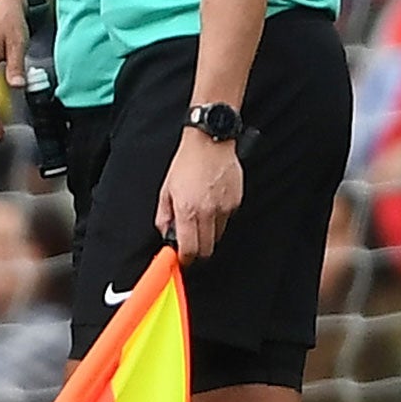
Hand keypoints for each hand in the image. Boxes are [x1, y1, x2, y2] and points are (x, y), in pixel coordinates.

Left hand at [155, 129, 243, 263]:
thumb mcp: (166, 189)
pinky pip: (228, 219)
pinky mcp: (236, 201)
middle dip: (197, 251)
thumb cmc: (186, 162)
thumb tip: (165, 232)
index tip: (182, 259)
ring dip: (208, 233)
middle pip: (206, 249)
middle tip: (190, 244)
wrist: (210, 142)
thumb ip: (164, 215)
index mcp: (187, 210)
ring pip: (218, 235)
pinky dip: (219, 218)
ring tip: (200, 216)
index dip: (185, 259)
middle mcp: (208, 212)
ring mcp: (225, 208)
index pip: (189, 249)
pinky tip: (212, 203)